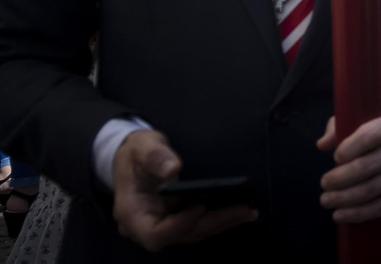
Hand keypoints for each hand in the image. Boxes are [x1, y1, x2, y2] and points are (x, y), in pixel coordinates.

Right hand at [111, 130, 255, 250]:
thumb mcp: (142, 146)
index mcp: (131, 211)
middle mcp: (145, 224)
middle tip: (244, 210)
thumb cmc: (136, 152)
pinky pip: (196, 225)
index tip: (201, 206)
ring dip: (221, 222)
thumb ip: (155, 156)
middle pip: (180, 235)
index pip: (154, 233)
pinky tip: (238, 210)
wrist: (134, 156)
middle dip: (213, 222)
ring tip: (249, 210)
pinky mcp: (174, 219)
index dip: (179, 225)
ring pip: (192, 232)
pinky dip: (217, 219)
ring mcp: (161, 224)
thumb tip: (173, 168)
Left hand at [317, 114, 380, 223]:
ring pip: (369, 191)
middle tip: (324, 184)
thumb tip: (323, 144)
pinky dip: (357, 213)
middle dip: (337, 180)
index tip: (335, 158)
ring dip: (342, 199)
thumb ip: (345, 127)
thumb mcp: (376, 123)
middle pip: (363, 168)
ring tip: (327, 200)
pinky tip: (341, 214)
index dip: (345, 151)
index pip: (366, 137)